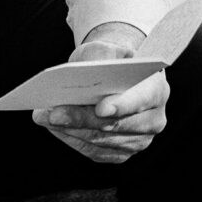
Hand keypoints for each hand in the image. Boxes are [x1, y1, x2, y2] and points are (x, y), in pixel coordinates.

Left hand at [32, 23, 168, 163]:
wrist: (114, 76)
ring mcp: (139, 140)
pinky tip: (55, 126)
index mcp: (156, 89)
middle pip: (116, 125)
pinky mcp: (121, 153)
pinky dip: (72, 139)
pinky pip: (94, 151)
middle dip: (81, 119)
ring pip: (101, 141)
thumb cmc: (110, 60)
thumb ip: (99, 56)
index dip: (122, 105)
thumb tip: (81, 72)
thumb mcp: (106, 48)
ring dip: (70, 130)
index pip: (143, 99)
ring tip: (45, 117)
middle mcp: (153, 119)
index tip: (100, 108)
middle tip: (53, 112)